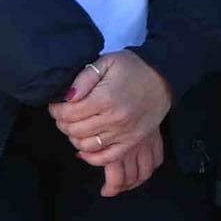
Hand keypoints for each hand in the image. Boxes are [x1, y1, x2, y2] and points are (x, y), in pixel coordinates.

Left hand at [50, 49, 172, 194]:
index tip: (56, 105)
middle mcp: (115, 119)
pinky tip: (84, 149)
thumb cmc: (132, 68)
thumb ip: (84, 78)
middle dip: (62, 123)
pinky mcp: (132, 142)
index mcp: (105, 98)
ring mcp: (124, 134)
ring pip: (86, 146)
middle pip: (75, 130)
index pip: (68, 112)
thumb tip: (67, 97)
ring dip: (74, 138)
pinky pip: (106, 159)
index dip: (56, 109)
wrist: (163, 77)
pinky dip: (91, 157)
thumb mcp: (106, 62)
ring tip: (74, 127)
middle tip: (63, 115)